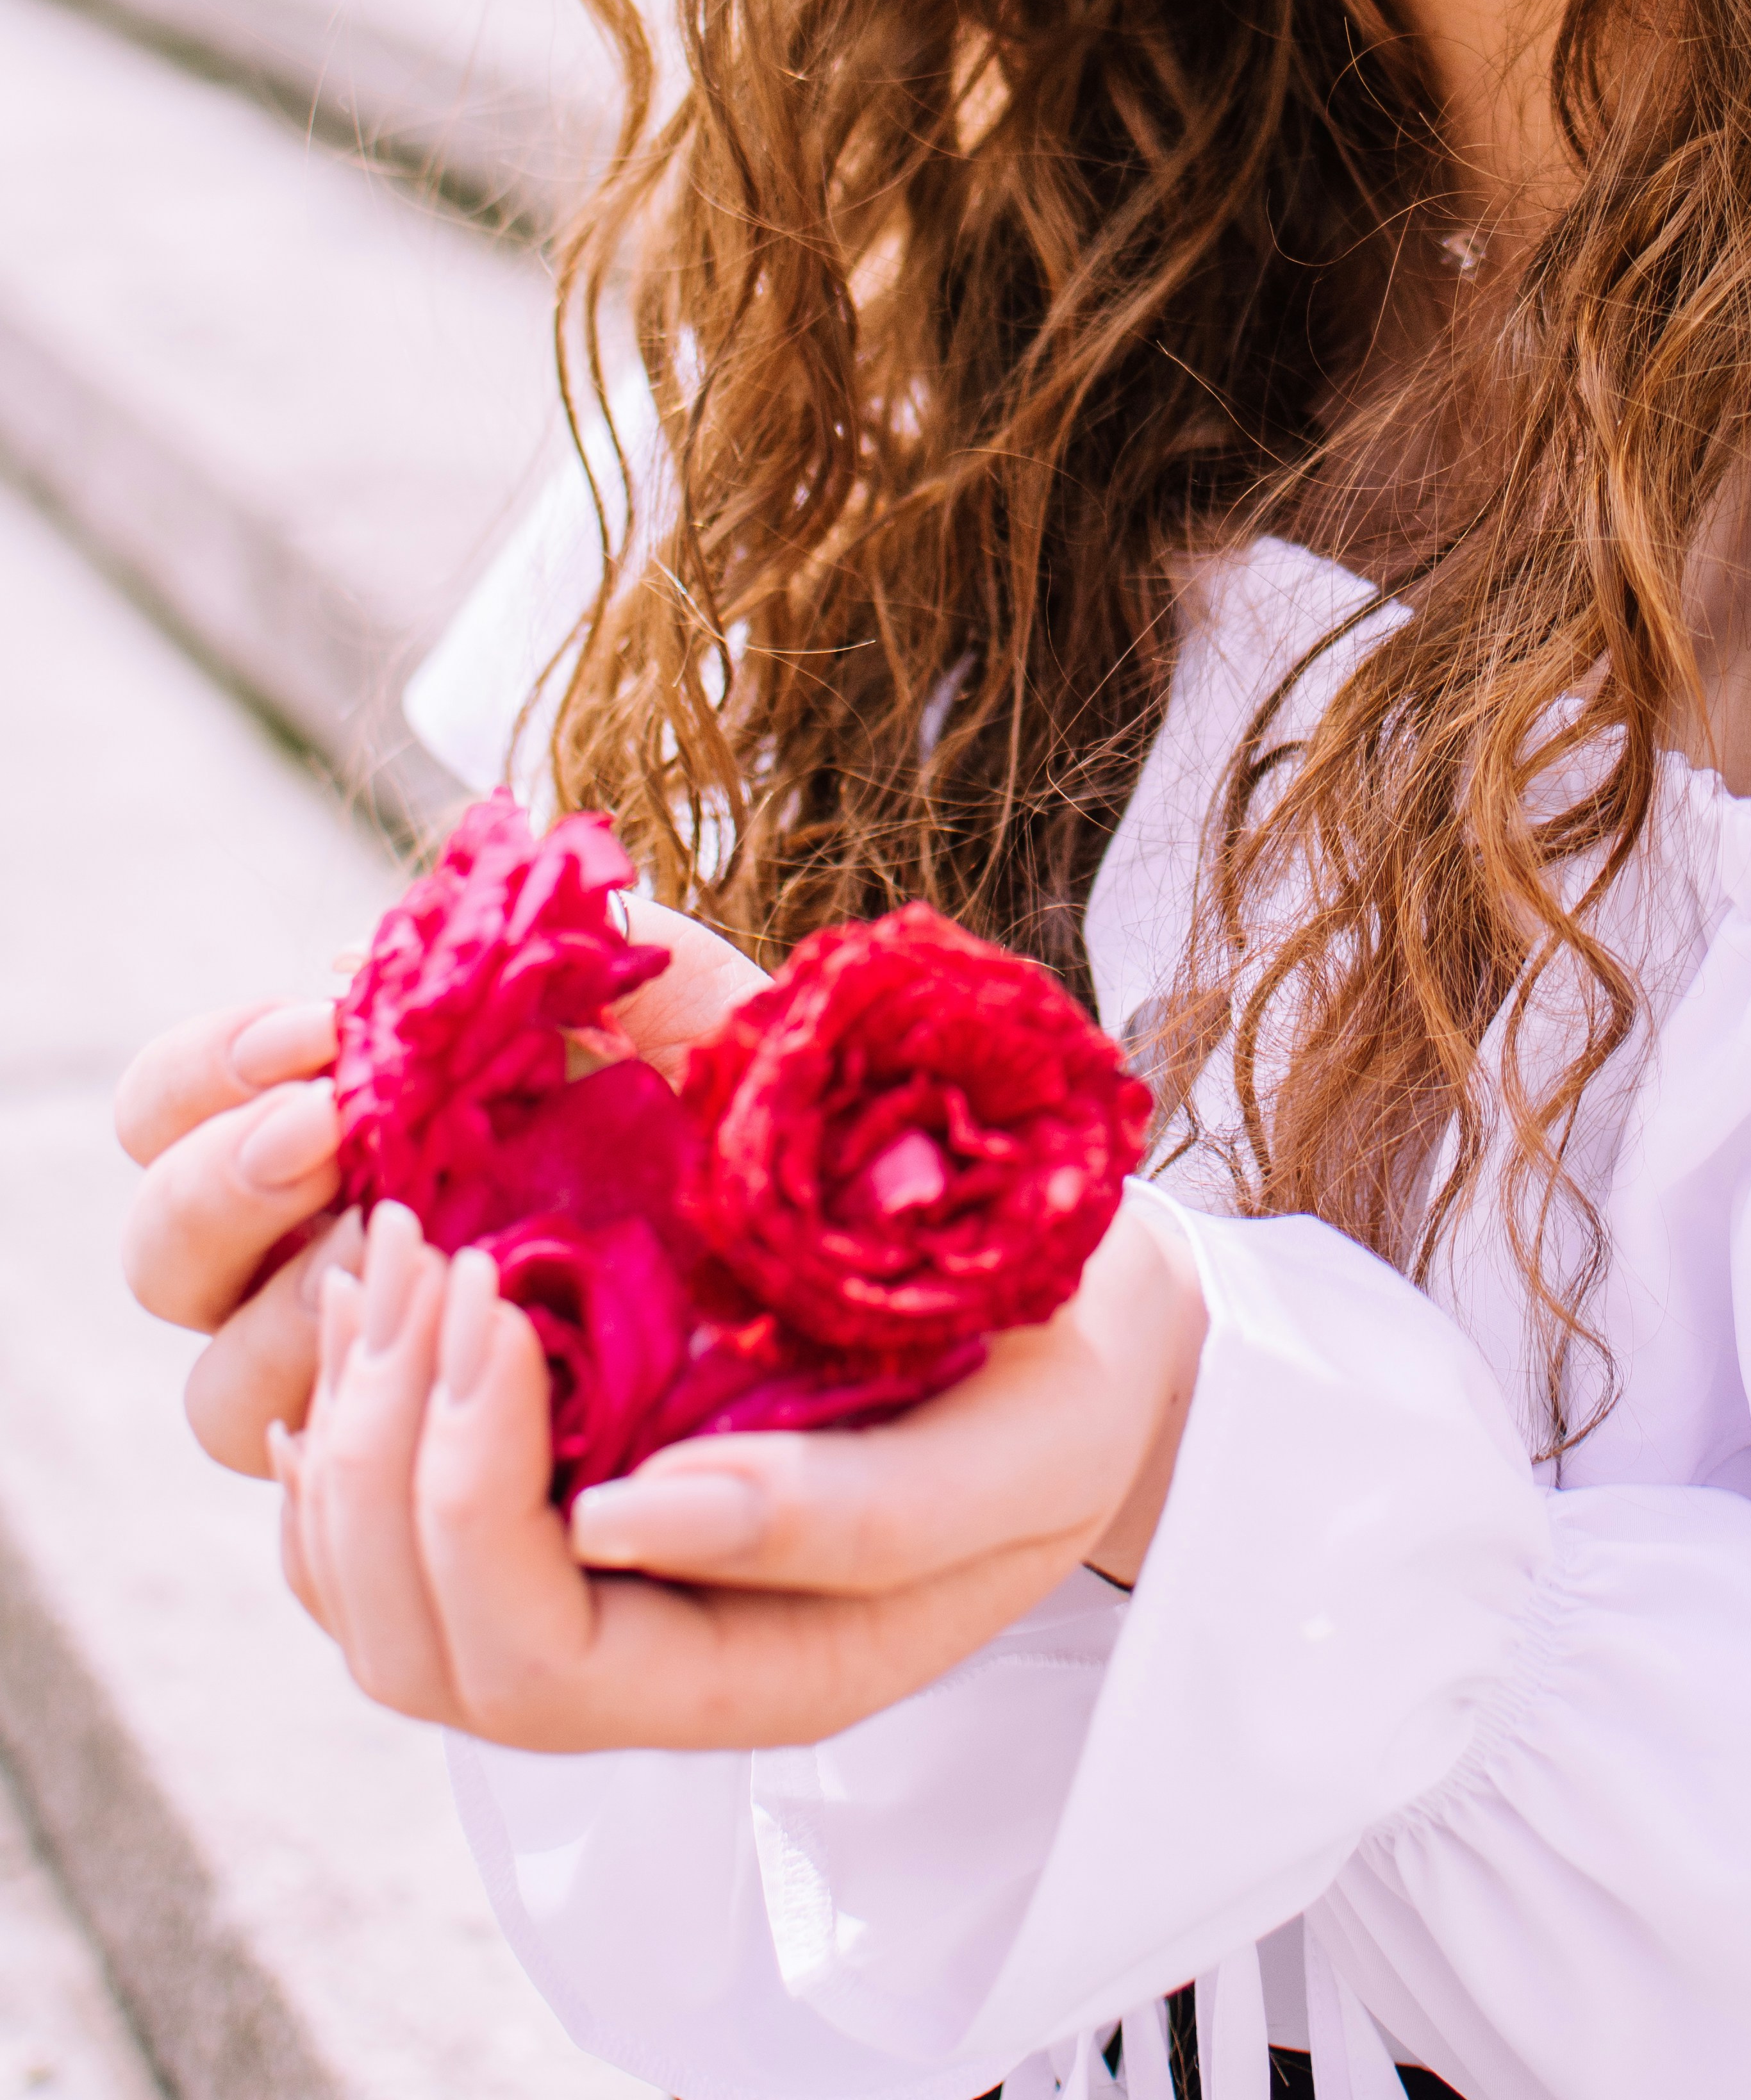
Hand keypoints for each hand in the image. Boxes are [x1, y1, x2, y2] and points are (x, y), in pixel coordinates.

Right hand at [116, 907, 770, 1478]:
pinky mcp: (426, 1500)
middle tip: (338, 1135)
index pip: (171, 1108)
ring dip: (299, 1320)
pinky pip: (328, 1518)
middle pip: (163, 1254)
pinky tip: (477, 1385)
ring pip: (224, 1396)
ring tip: (428, 1260)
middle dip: (227, 1188)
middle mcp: (309, 1271)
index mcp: (332, 1145)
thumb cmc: (755, 1131)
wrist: (875, 1280)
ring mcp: (361, 1390)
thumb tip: (430, 943)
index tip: (322, 1031)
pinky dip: (376, 1449)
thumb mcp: (696, 1021)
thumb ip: (588, 961)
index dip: (210, 1070)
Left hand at [281, 1189, 1205, 1749]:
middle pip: (416, 1642)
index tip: (499, 1295)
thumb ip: (852, 1514)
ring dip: (349, 1421)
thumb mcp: (1022, 1450)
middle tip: (422, 1245)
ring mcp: (591, 1594)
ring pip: (371, 1589)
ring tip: (385, 1250)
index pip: (534, 1661)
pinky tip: (366, 1304)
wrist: (1087, 1342)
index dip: (478, 1497)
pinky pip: (389, 1516)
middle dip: (388, 1446)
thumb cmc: (1070, 1391)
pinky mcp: (563, 1507)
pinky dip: (346, 1415)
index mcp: (760, 1674)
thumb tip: (619, 1518)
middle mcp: (649, 1666)